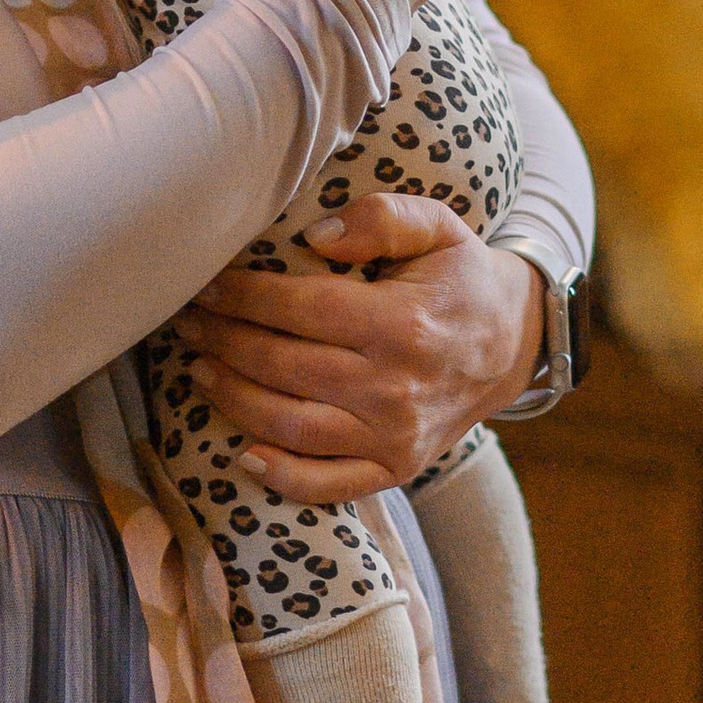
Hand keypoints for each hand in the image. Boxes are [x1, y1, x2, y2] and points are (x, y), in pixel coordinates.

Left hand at [175, 190, 544, 502]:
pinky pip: (329, 485)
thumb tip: (315, 236)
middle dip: (225, 342)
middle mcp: (396, 387)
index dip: (246, 298)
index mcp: (403, 323)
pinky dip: (282, 477)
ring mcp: (395, 436)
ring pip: (292, 426)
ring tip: (200, 371)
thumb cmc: (459, 278)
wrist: (513, 344)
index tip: (208, 286)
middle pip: (285, 366)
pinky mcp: (395, 468)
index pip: (303, 309)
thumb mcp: (437, 226)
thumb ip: (381, 218)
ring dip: (234, 400)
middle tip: (189, 323)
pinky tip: (242, 455)